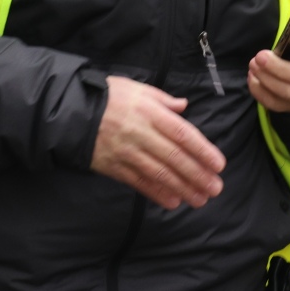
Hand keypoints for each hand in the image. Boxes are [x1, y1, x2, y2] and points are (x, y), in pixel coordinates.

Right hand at [90, 76, 224, 209]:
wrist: (70, 111)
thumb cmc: (108, 96)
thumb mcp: (136, 88)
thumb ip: (162, 99)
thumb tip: (183, 106)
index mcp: (149, 111)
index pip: (182, 133)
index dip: (202, 150)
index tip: (219, 164)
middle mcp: (140, 132)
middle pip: (174, 157)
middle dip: (198, 174)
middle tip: (215, 188)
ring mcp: (127, 152)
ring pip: (160, 173)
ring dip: (183, 188)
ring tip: (200, 199)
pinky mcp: (114, 166)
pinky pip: (139, 182)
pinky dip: (157, 193)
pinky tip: (173, 202)